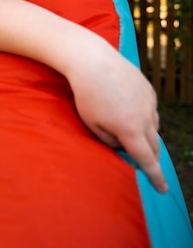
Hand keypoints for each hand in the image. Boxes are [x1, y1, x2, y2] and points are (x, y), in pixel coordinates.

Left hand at [67, 41, 166, 192]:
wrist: (92, 60)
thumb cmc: (86, 94)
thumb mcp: (91, 124)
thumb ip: (108, 141)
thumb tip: (123, 146)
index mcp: (129, 129)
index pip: (147, 160)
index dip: (155, 176)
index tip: (163, 189)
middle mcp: (145, 117)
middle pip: (154, 146)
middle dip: (151, 158)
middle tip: (145, 165)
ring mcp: (149, 102)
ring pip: (153, 127)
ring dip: (145, 136)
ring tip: (128, 132)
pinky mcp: (149, 90)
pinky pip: (150, 110)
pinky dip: (143, 117)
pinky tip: (127, 109)